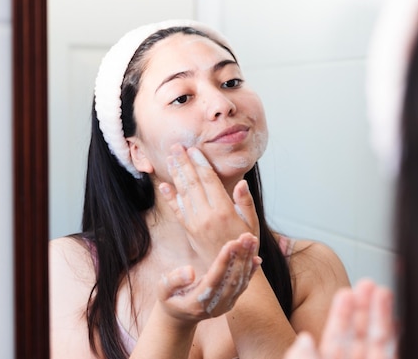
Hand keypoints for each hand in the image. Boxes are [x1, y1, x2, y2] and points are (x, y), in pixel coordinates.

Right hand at [157, 232, 260, 322]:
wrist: (180, 317)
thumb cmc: (170, 298)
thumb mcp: (163, 290)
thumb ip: (173, 280)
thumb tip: (189, 271)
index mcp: (196, 302)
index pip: (214, 279)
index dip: (224, 261)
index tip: (232, 243)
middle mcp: (214, 306)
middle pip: (231, 279)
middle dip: (240, 256)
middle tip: (246, 237)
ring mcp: (224, 306)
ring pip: (239, 281)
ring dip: (247, 260)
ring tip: (251, 240)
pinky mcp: (231, 302)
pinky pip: (242, 286)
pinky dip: (251, 271)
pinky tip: (256, 257)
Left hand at [160, 145, 259, 264]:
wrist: (229, 271)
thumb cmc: (244, 245)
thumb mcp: (253, 223)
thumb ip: (246, 202)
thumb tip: (242, 183)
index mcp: (224, 210)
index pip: (209, 180)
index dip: (200, 163)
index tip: (193, 149)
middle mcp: (206, 215)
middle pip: (192, 183)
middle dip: (183, 163)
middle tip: (176, 147)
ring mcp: (195, 223)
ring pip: (183, 193)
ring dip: (175, 174)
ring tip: (169, 158)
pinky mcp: (188, 230)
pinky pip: (177, 210)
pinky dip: (170, 197)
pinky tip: (164, 185)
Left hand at [284, 279, 396, 358]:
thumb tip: (303, 340)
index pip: (335, 337)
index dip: (341, 314)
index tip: (345, 292)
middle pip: (357, 334)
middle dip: (363, 307)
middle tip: (367, 283)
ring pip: (375, 341)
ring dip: (380, 316)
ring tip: (382, 291)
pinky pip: (388, 353)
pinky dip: (393, 338)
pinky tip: (397, 321)